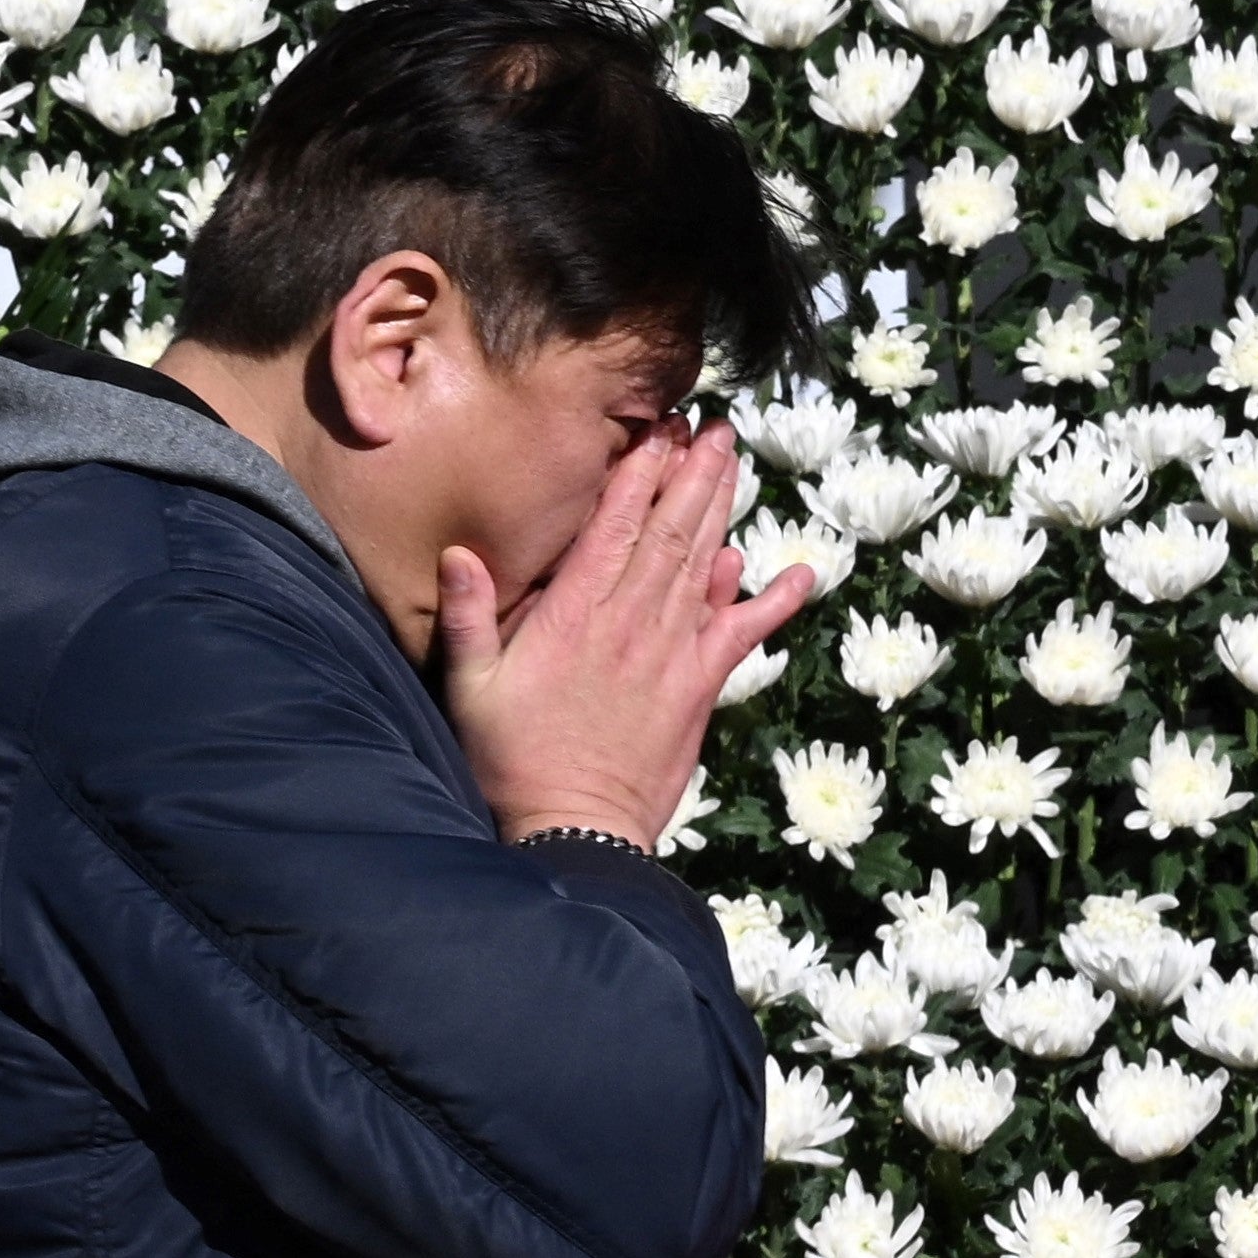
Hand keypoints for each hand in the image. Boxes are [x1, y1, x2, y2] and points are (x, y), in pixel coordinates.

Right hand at [433, 424, 824, 856]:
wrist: (574, 829)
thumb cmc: (513, 762)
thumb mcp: (470, 688)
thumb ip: (466, 618)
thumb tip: (459, 554)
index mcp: (574, 615)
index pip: (615, 525)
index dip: (642, 472)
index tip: (661, 430)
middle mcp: (630, 621)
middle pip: (671, 531)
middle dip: (694, 474)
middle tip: (714, 429)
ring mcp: (672, 652)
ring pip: (706, 563)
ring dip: (724, 509)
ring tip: (735, 462)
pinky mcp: (699, 687)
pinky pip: (743, 633)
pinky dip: (772, 601)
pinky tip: (798, 572)